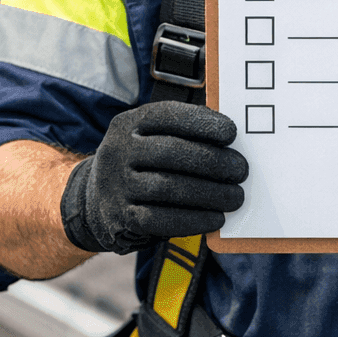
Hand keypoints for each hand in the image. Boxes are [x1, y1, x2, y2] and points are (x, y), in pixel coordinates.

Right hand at [60, 101, 247, 253]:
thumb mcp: (149, 138)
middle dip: (212, 161)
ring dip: (209, 193)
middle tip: (241, 170)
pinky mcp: (120, 218)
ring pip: (167, 187)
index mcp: (129, 123)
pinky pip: (160, 220)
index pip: (167, 116)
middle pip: (170, 152)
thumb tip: (231, 141)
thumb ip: (182, 134)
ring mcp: (116, 185)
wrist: (96, 203)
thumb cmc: (142, 164)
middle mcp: (118, 151)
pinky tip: (215, 218)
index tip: (231, 133)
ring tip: (235, 197)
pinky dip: (193, 220)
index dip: (201, 123)